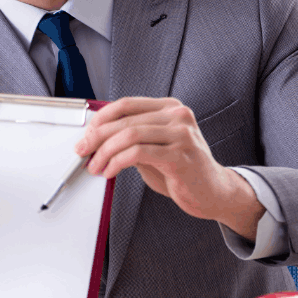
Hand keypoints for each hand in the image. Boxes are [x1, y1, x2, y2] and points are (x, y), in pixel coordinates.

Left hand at [75, 97, 263, 239]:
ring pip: (129, 135)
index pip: (127, 104)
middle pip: (125, 119)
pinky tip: (110, 172)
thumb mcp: (155, 148)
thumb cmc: (183, 170)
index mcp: (170, 108)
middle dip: (97, 136)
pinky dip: (117, 162)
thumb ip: (133, 139)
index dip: (102, 118)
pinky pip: (138, 153)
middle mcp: (178, 116)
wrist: (214, 192)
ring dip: (105, 152)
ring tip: (96, 166)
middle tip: (83, 150)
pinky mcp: (180, 155)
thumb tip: (98, 137)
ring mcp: (182, 134)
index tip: (87, 133)